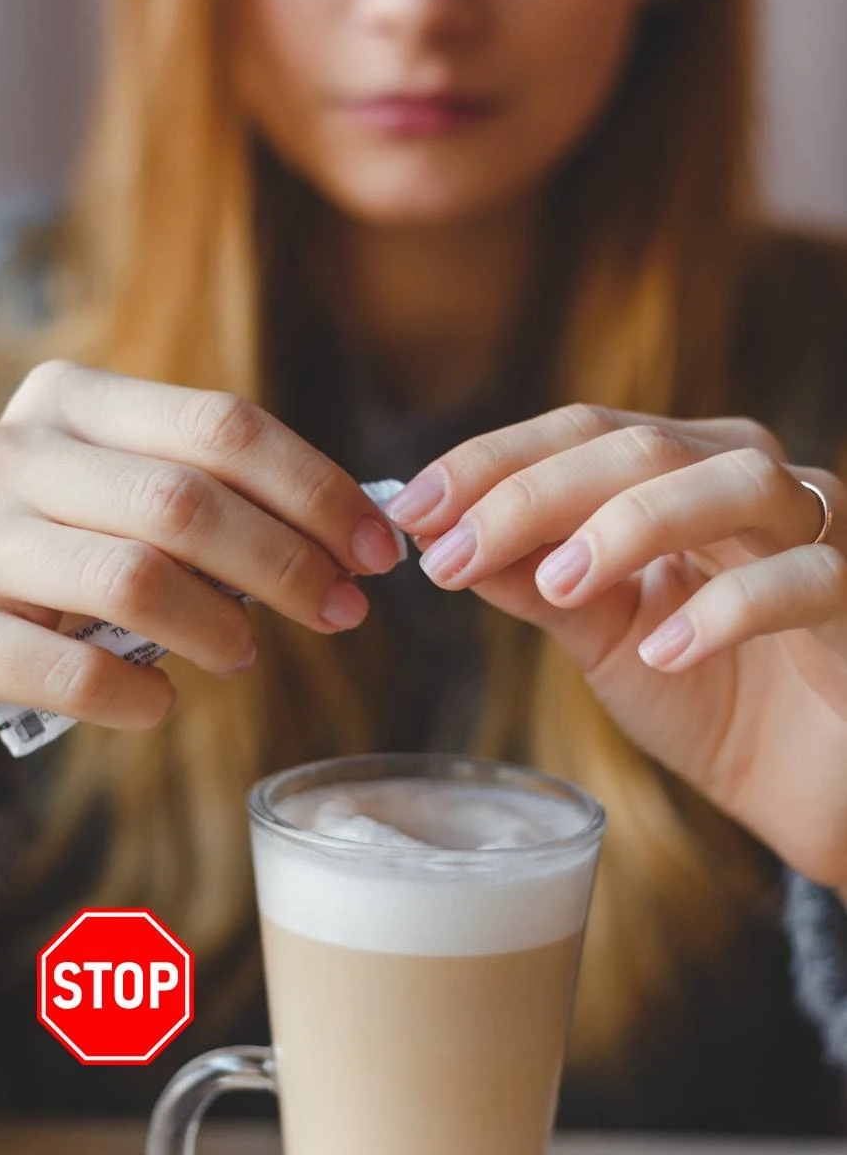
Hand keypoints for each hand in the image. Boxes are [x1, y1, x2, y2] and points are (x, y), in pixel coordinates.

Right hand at [0, 360, 398, 769]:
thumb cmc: (45, 559)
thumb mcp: (111, 501)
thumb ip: (204, 499)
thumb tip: (348, 532)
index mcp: (71, 402)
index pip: (222, 425)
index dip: (316, 489)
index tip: (377, 548)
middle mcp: (11, 454)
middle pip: (188, 499)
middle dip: (289, 562)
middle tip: (344, 612)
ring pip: (134, 578)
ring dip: (220, 625)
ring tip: (247, 655)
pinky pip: (68, 671)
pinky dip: (135, 697)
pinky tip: (160, 705)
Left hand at [386, 404, 846, 892]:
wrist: (812, 782)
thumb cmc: (711, 695)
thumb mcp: (603, 635)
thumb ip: (534, 583)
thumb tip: (440, 539)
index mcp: (680, 471)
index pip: (579, 433)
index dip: (490, 462)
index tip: (409, 508)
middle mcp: (746, 478)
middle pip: (638, 446)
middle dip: (531, 493)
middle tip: (449, 549)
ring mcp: (816, 530)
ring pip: (731, 484)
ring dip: (629, 526)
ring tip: (556, 586)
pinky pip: (801, 581)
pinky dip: (727, 611)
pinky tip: (663, 650)